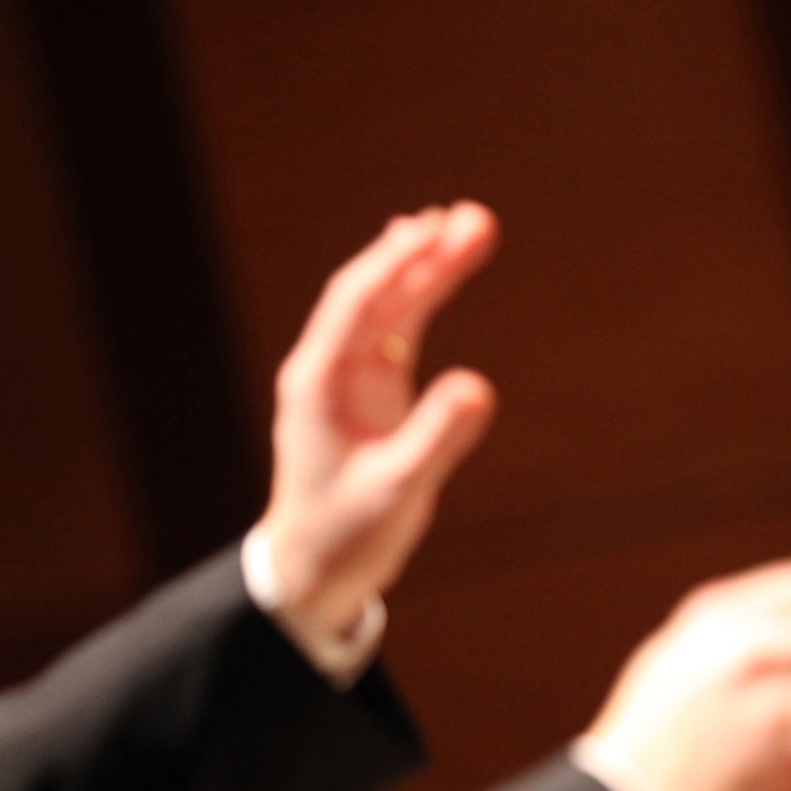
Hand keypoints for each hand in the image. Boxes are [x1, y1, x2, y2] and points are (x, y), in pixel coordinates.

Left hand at [257, 203, 500, 635]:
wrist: (312, 571)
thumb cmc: (347, 536)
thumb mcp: (397, 492)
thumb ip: (436, 439)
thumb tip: (478, 387)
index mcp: (319, 383)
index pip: (357, 304)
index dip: (395, 263)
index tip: (436, 228)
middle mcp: (330, 369)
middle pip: (377, 293)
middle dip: (423, 253)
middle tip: (477, 219)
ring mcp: (349, 377)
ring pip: (389, 307)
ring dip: (428, 267)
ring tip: (474, 227)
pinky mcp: (370, 392)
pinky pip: (396, 330)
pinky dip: (420, 296)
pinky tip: (438, 266)